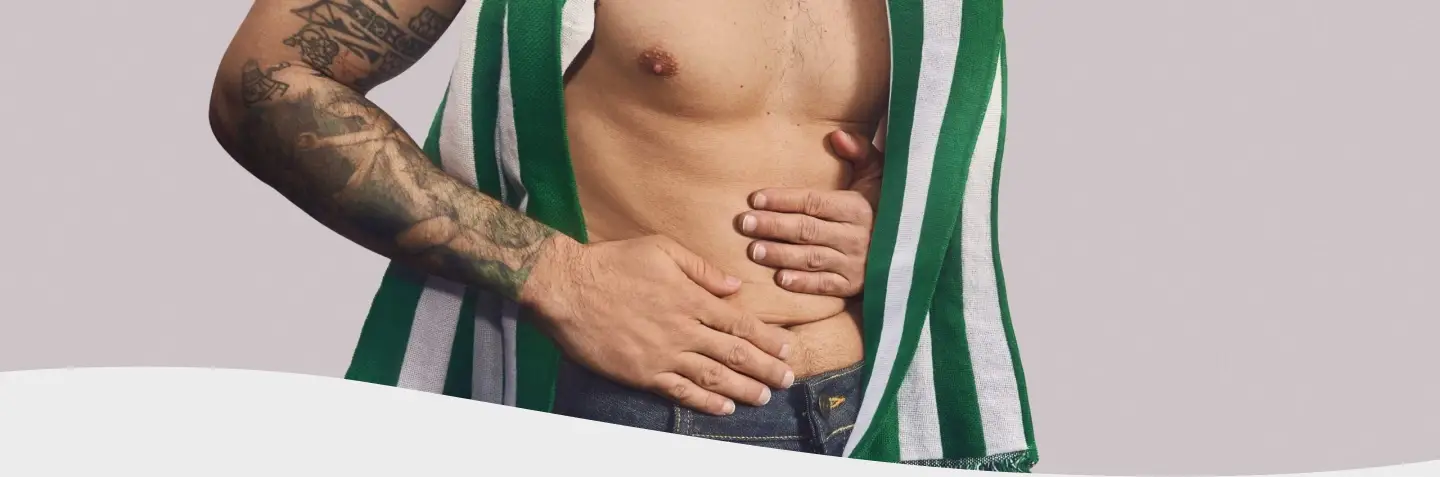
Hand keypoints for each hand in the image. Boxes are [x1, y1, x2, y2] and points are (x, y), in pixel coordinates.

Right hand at [522, 235, 796, 415]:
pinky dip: (705, 403)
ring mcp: (664, 355)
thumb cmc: (613, 262)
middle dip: (765, 369)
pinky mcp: (643, 373)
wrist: (568, 288)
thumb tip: (733, 285)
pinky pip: (681, 392)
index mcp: (691, 298)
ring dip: (744, 389)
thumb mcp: (662, 249)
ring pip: (714, 377)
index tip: (787, 348)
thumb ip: (701, 269)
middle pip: (735, 354)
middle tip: (788, 380)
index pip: (740, 323)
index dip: (767, 339)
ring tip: (765, 397)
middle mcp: (683, 330)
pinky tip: (724, 408)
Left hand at [737, 130, 882, 297]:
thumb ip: (860, 152)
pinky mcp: (854, 285)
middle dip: (773, 226)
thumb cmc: (886, 205)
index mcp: (858, 207)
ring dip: (781, 254)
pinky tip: (780, 279)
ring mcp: (855, 263)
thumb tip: (836, 135)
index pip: (813, 202)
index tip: (755, 198)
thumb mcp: (880, 174)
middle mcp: (856, 236)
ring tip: (753, 250)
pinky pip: (825, 285)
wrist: (915, 246)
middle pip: (806, 229)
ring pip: (811, 258)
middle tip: (744, 223)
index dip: (784, 200)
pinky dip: (803, 283)